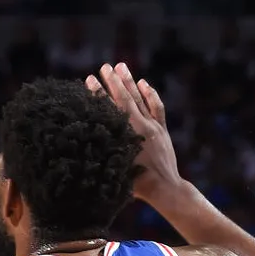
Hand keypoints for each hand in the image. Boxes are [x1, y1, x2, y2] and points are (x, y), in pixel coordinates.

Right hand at [86, 62, 183, 214]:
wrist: (166, 189)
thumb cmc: (139, 185)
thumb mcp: (119, 170)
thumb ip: (107, 153)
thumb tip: (89, 142)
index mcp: (128, 135)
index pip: (111, 108)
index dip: (99, 93)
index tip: (89, 80)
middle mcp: (141, 127)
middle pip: (125, 99)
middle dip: (113, 81)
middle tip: (103, 66)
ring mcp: (154, 127)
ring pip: (140, 99)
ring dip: (129, 82)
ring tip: (120, 65)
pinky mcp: (162, 130)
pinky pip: (157, 108)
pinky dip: (150, 95)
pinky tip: (143, 83)